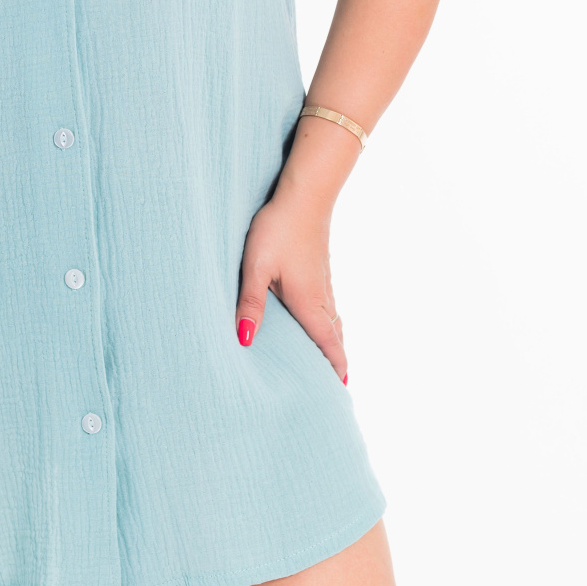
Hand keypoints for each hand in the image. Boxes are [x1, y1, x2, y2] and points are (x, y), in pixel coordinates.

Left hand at [235, 181, 347, 381]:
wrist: (304, 194)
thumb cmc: (277, 230)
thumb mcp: (256, 267)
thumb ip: (250, 303)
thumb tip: (245, 341)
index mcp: (308, 302)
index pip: (326, 343)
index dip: (334, 367)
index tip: (341, 390)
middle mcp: (321, 295)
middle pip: (334, 335)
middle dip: (336, 359)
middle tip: (336, 384)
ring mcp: (323, 280)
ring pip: (333, 318)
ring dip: (333, 340)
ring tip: (330, 357)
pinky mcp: (320, 267)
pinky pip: (329, 303)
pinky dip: (329, 321)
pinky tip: (319, 317)